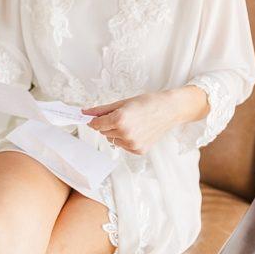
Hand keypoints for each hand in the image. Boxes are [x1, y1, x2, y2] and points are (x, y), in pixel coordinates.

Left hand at [83, 87, 208, 155]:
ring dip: (117, 132)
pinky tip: (138, 130)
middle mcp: (125, 134)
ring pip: (112, 139)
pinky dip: (126, 139)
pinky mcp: (138, 150)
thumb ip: (102, 110)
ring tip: (132, 123)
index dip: (95, 120)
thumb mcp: (123, 103)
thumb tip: (84, 113)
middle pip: (103, 132)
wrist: (170, 110)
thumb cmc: (148, 103)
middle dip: (108, 124)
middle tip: (123, 115)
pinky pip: (123, 146)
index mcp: (120, 119)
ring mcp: (132, 144)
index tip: (94, 117)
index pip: (96, 124)